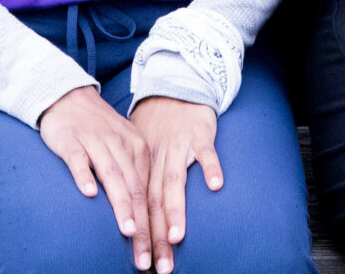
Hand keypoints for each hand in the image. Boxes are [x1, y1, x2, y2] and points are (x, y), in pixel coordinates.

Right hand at [38, 86, 151, 268]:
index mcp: (137, 149)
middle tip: (145, 257)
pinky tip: (89, 193)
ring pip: (112, 176)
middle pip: (135, 190)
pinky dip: (84, 175)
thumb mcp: (122, 149)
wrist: (68, 96)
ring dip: (120, 204)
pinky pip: (79, 159)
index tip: (158, 256)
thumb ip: (132, 177)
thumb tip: (145, 217)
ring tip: (128, 230)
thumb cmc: (97, 131)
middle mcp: (120, 146)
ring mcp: (95, 142)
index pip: (148, 194)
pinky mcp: (71, 140)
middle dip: (141, 227)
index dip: (154, 227)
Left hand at [129, 95, 220, 273]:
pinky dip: (209, 167)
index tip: (142, 265)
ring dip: (176, 209)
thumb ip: (140, 181)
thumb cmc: (158, 127)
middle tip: (160, 267)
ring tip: (176, 237)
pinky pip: (206, 152)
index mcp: (143, 168)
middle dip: (157, 236)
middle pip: (155, 203)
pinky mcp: (199, 135)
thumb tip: (130, 215)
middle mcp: (158, 161)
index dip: (141, 236)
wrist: (175, 89)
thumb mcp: (142, 153)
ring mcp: (179, 148)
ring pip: (175, 182)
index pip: (139, 208)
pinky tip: (214, 185)